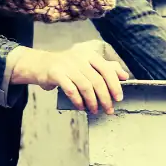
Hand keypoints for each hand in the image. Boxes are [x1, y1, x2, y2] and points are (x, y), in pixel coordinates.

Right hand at [11, 46, 129, 113]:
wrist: (41, 64)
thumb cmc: (68, 66)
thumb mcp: (87, 63)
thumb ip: (106, 68)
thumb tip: (124, 76)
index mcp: (90, 55)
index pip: (107, 69)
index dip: (115, 85)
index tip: (119, 98)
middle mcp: (80, 58)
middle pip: (97, 80)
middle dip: (105, 97)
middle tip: (109, 109)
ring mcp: (67, 65)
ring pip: (85, 86)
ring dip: (92, 101)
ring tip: (95, 110)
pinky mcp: (56, 74)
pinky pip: (71, 90)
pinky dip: (78, 101)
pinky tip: (81, 107)